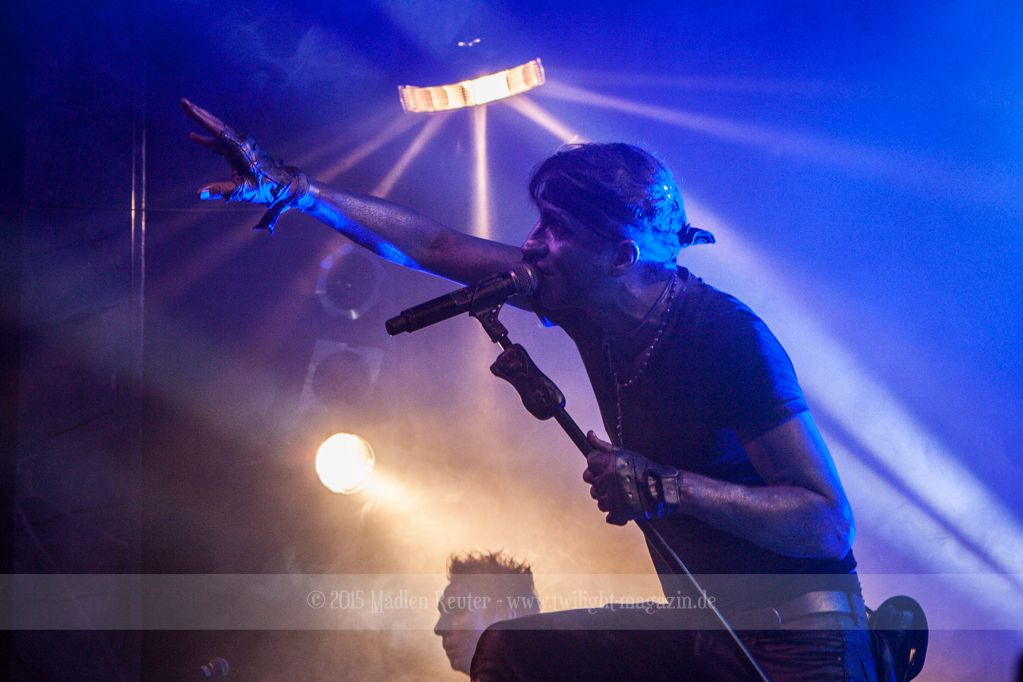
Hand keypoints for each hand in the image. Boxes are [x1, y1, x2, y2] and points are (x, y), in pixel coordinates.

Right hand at [181, 98, 309, 231]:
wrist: (282, 186)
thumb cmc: (264, 188)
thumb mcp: (242, 191)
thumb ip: (219, 190)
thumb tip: (198, 193)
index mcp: (241, 149)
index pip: (217, 131)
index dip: (201, 119)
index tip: (189, 108)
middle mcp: (241, 143)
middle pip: (216, 125)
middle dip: (199, 113)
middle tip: (183, 102)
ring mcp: (241, 145)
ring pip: (219, 130)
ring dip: (203, 121)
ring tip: (187, 110)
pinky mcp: (240, 151)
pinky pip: (221, 142)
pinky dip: (207, 139)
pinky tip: (194, 136)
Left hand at [583, 431, 682, 524]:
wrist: (663, 487)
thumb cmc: (645, 469)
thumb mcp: (624, 452)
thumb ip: (603, 446)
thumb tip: (590, 435)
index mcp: (608, 465)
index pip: (590, 463)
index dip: (596, 465)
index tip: (604, 467)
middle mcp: (607, 481)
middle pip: (592, 483)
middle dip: (601, 481)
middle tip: (614, 480)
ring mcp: (612, 499)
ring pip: (599, 500)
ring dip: (607, 497)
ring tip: (620, 492)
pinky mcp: (619, 513)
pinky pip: (608, 515)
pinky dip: (615, 512)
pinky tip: (623, 504)